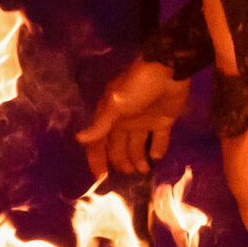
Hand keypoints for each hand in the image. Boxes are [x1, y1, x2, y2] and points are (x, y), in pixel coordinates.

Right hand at [78, 59, 190, 179]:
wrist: (168, 69)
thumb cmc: (138, 86)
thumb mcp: (116, 104)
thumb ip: (101, 124)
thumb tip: (79, 139)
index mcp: (110, 116)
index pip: (99, 142)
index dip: (98, 159)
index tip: (101, 177)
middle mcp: (125, 121)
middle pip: (118, 147)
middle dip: (121, 162)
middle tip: (128, 174)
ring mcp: (144, 121)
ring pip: (138, 146)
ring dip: (139, 159)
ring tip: (143, 171)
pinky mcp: (163, 120)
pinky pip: (159, 139)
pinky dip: (158, 149)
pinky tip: (157, 157)